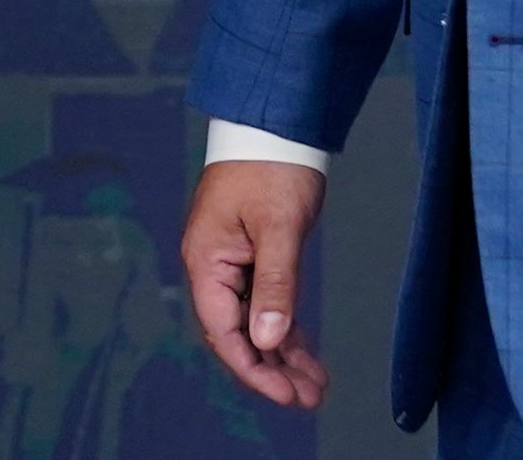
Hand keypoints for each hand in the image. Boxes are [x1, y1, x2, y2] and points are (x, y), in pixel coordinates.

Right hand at [182, 159, 328, 408]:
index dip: (254, 368)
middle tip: (308, 398)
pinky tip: (305, 354)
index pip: (225, 331)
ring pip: (254, 322)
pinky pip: (265, 304)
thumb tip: (268, 339)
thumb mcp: (279, 227)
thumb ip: (275, 285)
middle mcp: (213, 267)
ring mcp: (231, 263)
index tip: (285, 394)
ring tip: (314, 386)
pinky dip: (285, 329)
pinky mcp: (251, 257)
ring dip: (282, 354)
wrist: (275, 123)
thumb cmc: (272, 167)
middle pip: (238, 333)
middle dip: (272, 369)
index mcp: (207, 261)